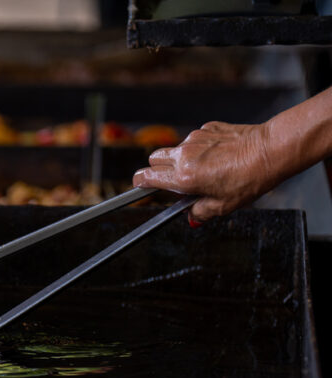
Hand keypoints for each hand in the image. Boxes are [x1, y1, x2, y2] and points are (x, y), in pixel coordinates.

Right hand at [133, 121, 280, 222]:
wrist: (271, 150)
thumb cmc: (249, 179)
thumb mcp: (223, 205)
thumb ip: (199, 213)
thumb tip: (191, 216)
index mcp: (184, 177)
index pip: (146, 177)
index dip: (139, 184)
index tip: (139, 187)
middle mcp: (184, 155)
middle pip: (154, 158)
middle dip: (157, 168)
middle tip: (174, 179)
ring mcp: (195, 138)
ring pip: (176, 149)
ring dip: (182, 158)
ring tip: (206, 168)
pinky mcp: (208, 127)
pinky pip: (195, 139)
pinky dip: (201, 148)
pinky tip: (219, 155)